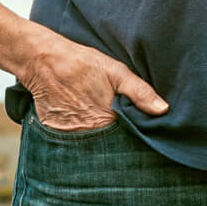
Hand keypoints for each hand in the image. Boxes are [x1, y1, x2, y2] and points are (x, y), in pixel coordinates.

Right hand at [15, 28, 167, 131]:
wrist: (43, 60)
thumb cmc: (82, 63)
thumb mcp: (116, 72)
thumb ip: (140, 93)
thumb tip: (163, 110)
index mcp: (108, 120)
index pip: (128, 139)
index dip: (134, 136)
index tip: (140, 133)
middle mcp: (89, 133)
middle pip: (108, 144)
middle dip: (116, 141)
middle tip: (118, 128)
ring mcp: (70, 135)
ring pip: (90, 144)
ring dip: (96, 140)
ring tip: (98, 126)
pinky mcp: (55, 133)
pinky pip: (70, 141)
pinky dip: (77, 135)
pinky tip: (81, 123)